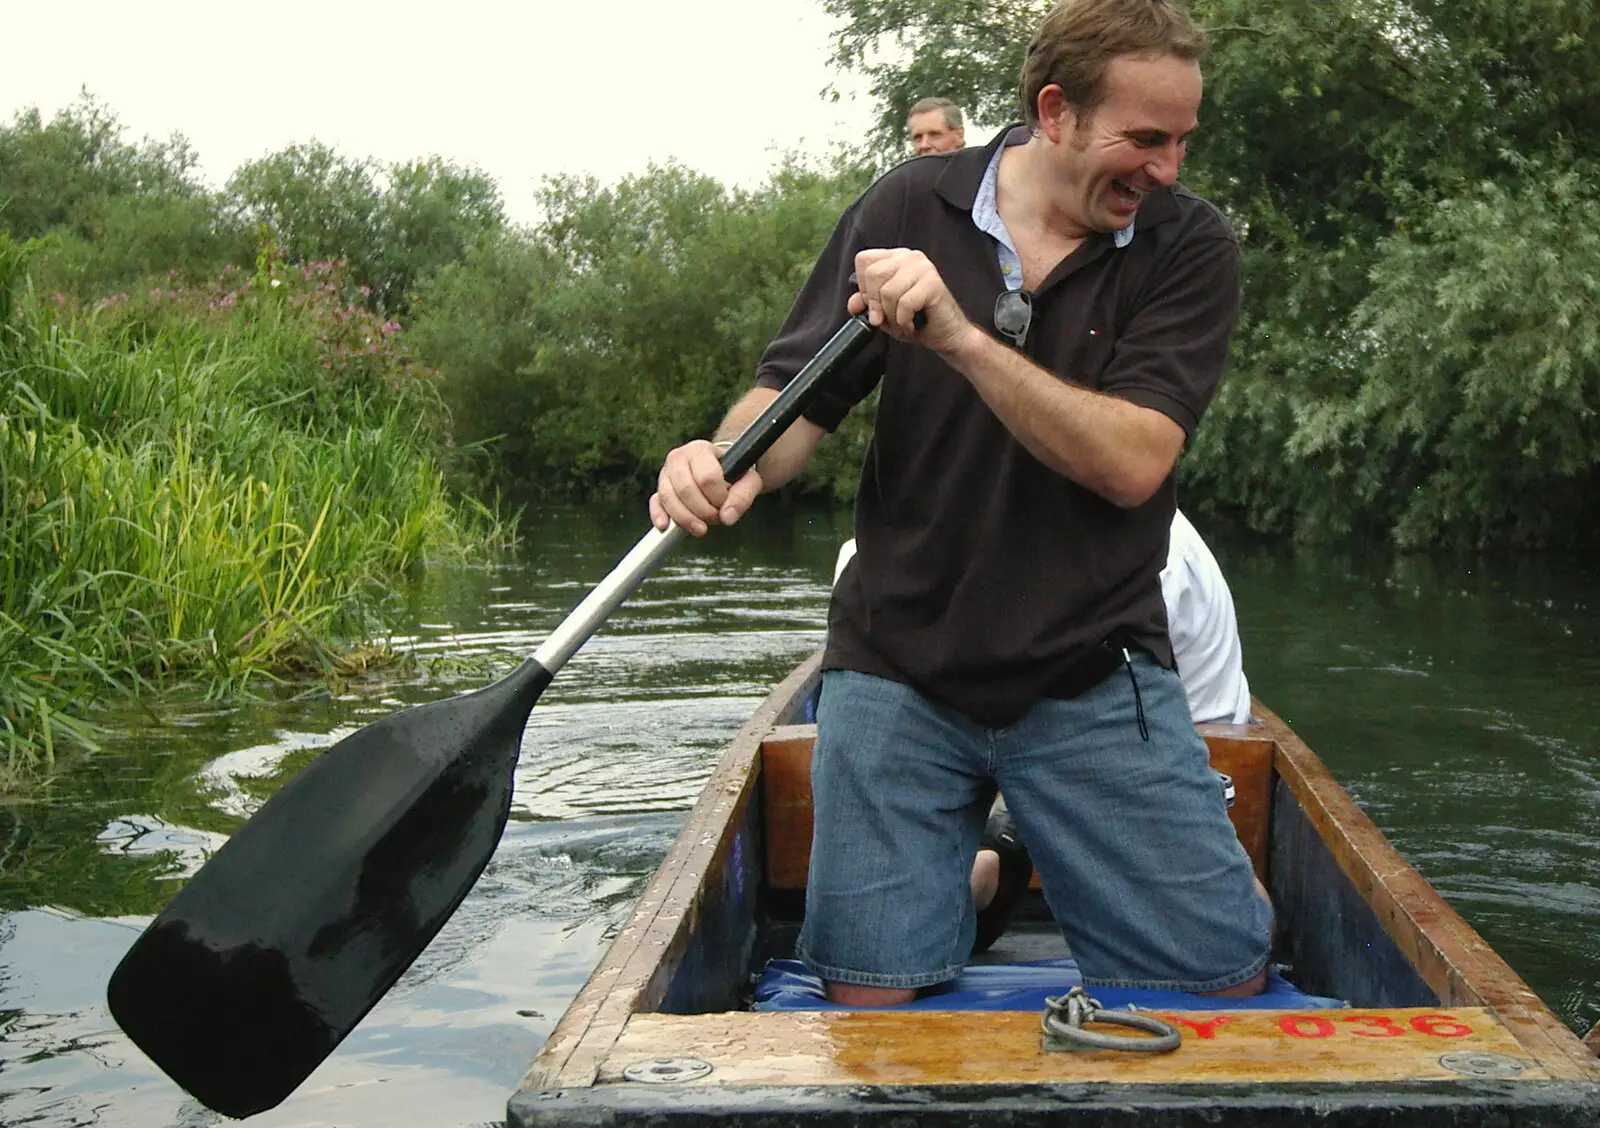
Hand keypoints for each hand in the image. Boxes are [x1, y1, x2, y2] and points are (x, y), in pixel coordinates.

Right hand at [649, 439, 765, 535]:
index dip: (718, 497)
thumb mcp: (748, 480)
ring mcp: (666, 474)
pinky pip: (655, 503)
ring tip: (702, 527)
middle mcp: (678, 458)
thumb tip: (727, 517)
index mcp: (700, 450)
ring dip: (686, 518)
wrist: (721, 470)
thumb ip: (743, 496)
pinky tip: (665, 526)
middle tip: (716, 516)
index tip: (726, 502)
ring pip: (668, 498)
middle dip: (703, 510)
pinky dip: (659, 515)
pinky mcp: (659, 490)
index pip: (706, 478)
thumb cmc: (734, 473)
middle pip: (685, 489)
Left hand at [847, 248, 975, 353]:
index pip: (864, 260)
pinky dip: (904, 321)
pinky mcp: (932, 282)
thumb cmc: (917, 320)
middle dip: (876, 304)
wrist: (945, 335)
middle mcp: (909, 257)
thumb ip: (866, 304)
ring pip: (887, 292)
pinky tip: (913, 323)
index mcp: (895, 258)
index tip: (875, 304)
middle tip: (889, 317)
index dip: (863, 287)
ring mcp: (922, 267)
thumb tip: (854, 304)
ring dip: (892, 316)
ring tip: (904, 321)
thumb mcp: (884, 312)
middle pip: (873, 274)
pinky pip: (904, 304)